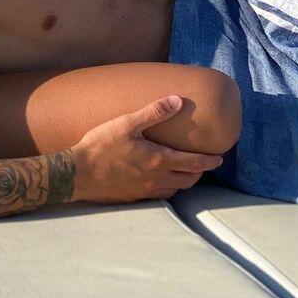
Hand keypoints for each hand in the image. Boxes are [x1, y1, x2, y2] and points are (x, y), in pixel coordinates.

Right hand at [71, 95, 222, 203]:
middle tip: (205, 163)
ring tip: (186, 171)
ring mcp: (145, 191)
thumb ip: (154, 112)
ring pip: (175, 189)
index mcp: (158, 160)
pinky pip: (159, 195)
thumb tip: (178, 100)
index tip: (219, 158)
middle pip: (188, 179)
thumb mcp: (127, 123)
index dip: (209, 161)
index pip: (194, 163)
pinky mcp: (133, 197)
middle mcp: (156, 178)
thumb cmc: (102, 146)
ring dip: (185, 181)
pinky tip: (161, 181)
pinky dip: (168, 188)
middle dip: (200, 172)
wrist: (78, 173)